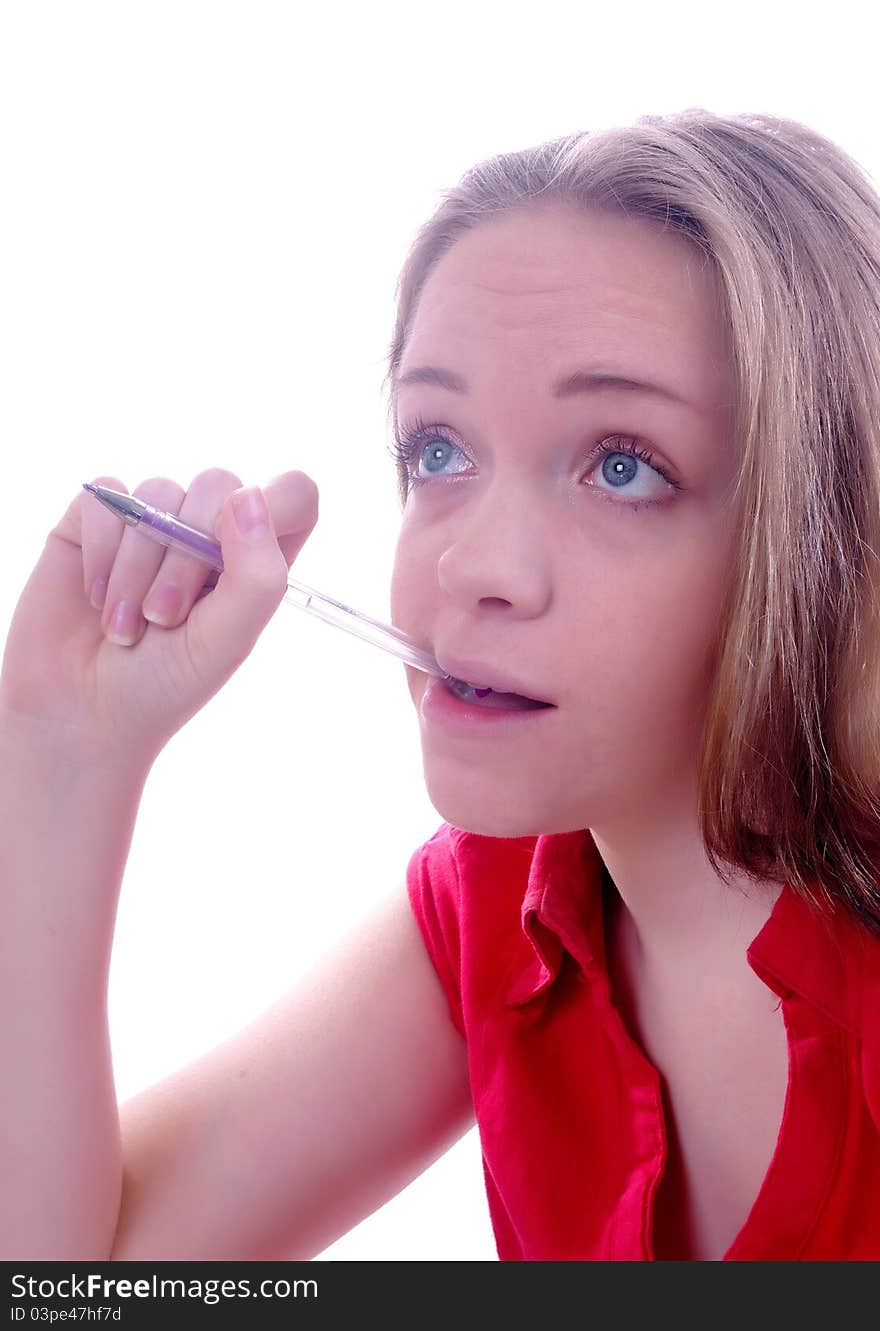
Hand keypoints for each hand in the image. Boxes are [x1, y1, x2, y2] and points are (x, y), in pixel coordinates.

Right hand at [0, 468, 318, 767]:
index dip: (273, 509)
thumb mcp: (227, 641)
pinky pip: (108, 497)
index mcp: (254, 558)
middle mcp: (206, 530)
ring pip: (158, 492)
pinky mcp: (98, 518)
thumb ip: (257, 576)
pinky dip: (101, 552)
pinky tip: (95, 599)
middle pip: (218, 485)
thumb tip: (248, 496)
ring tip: (124, 626)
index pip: (293, 493)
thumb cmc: (163, 685)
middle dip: (187, 557)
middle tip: (164, 617)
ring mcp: (151, 519)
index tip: (233, 562)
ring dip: (136, 568)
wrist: (77, 713)